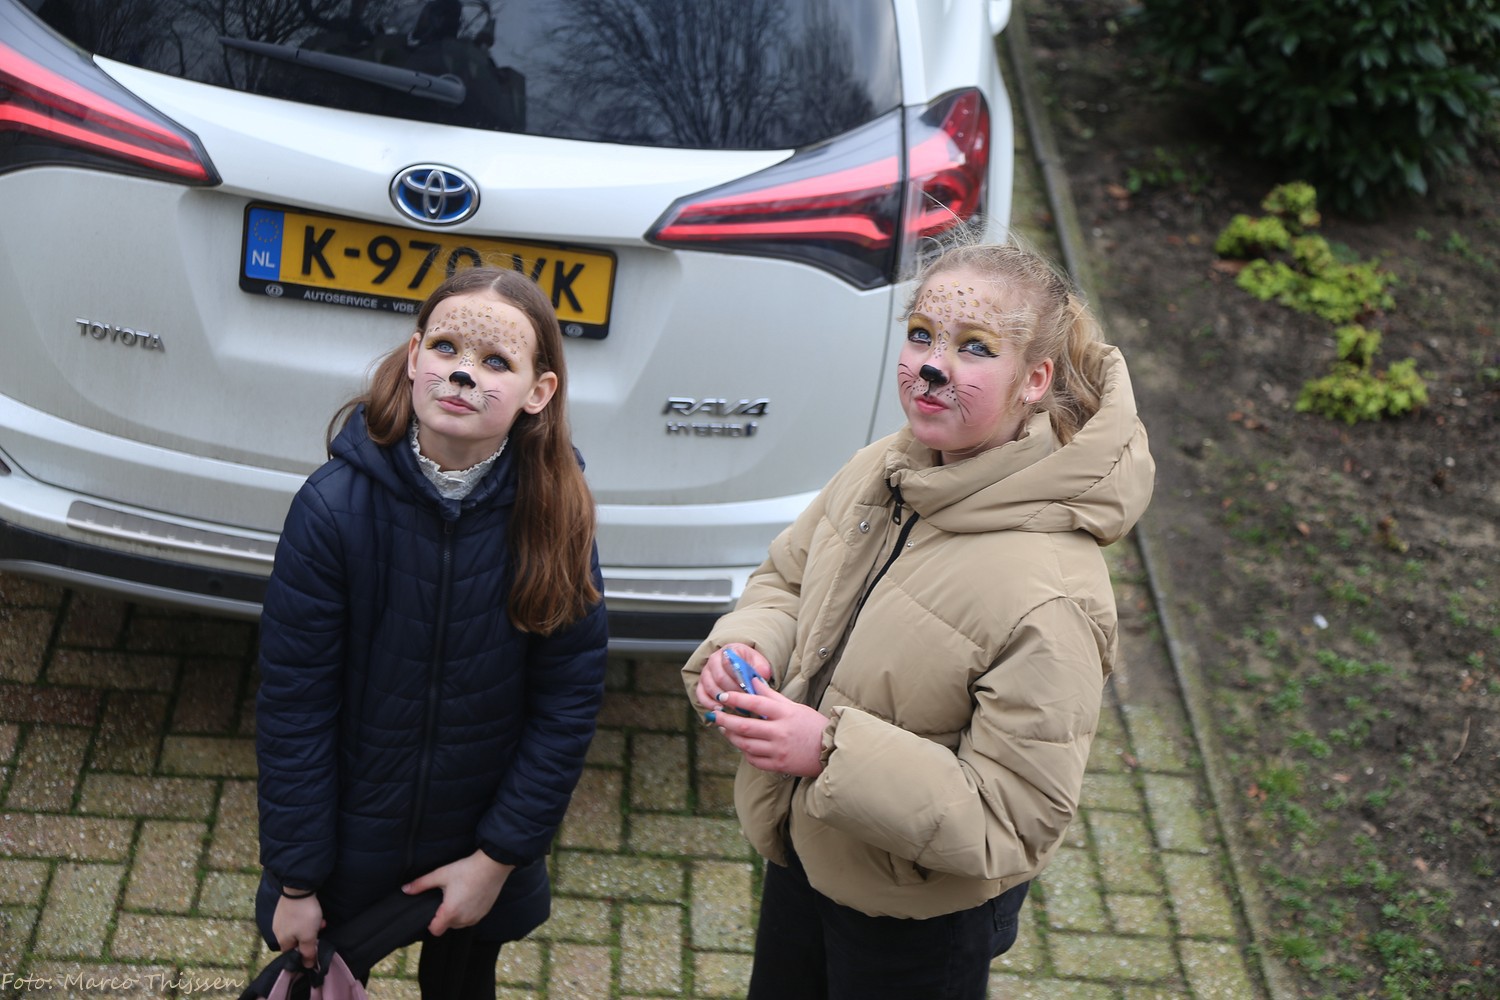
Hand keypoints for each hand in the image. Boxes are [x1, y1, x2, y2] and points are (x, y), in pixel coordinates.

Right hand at [272, 892, 324, 965]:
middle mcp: (278, 930)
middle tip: (321, 930)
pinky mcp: (285, 908)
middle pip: (296, 940)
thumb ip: (308, 952)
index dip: (303, 954)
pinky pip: (296, 918)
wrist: (298, 889)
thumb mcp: (309, 937)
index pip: (291, 954)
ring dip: (311, 927)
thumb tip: (308, 966)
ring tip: (321, 921)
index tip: (315, 948)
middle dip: (310, 937)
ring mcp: (280, 918)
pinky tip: (314, 912)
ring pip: (298, 928)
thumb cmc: (304, 916)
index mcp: (282, 940)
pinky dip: (306, 918)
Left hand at [404, 849, 514, 935]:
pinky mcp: (485, 913)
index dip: (431, 922)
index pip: (435, 930)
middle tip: (446, 897)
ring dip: (456, 915)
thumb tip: (405, 889)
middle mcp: (463, 919)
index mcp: (450, 912)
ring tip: (458, 895)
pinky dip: (467, 912)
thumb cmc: (467, 870)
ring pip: (459, 923)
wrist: (493, 865)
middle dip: (444, 916)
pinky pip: (470, 919)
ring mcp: (476, 917)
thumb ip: (421, 884)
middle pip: (447, 926)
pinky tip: (468, 896)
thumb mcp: (441, 874)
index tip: (433, 909)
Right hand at [695, 644, 771, 711]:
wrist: (741, 666)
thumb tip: (759, 679)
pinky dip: (709, 703)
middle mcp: (714, 659)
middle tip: (744, 703)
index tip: (748, 689)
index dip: (738, 678)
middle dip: (732, 692)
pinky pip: (701, 694)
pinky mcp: (701, 684)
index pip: (728, 663)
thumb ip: (761, 670)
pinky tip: (720, 709)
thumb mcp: (759, 664)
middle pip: (719, 677)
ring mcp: (706, 672)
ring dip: (722, 699)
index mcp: (729, 651)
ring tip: (734, 708)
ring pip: (710, 687)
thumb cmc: (750, 666)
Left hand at [707, 680, 827, 777]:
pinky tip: (742, 745)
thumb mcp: (795, 707)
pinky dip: (745, 752)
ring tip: (725, 729)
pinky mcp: (778, 766)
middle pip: (745, 727)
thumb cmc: (812, 726)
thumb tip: (754, 681)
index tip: (722, 696)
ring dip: (732, 737)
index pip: (756, 704)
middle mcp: (780, 732)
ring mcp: (778, 751)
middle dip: (726, 720)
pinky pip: (754, 760)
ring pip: (746, 745)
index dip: (736, 699)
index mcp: (785, 714)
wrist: (829, 752)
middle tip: (716, 715)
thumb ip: (772, 696)